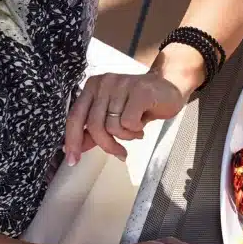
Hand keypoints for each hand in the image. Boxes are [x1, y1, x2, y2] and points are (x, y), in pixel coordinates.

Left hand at [64, 71, 186, 165]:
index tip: (73, 160)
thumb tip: (75, 148)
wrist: (170, 88)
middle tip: (120, 153)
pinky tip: (143, 125)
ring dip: (127, 136)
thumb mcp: (114, 117)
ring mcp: (121, 84)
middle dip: (108, 145)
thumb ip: (95, 130)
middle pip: (95, 125)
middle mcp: (103, 83)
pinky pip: (129, 122)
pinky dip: (136, 130)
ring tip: (136, 131)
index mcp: (92, 87)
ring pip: (113, 126)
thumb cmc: (141, 105)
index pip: (76, 116)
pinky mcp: (139, 90)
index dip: (72, 140)